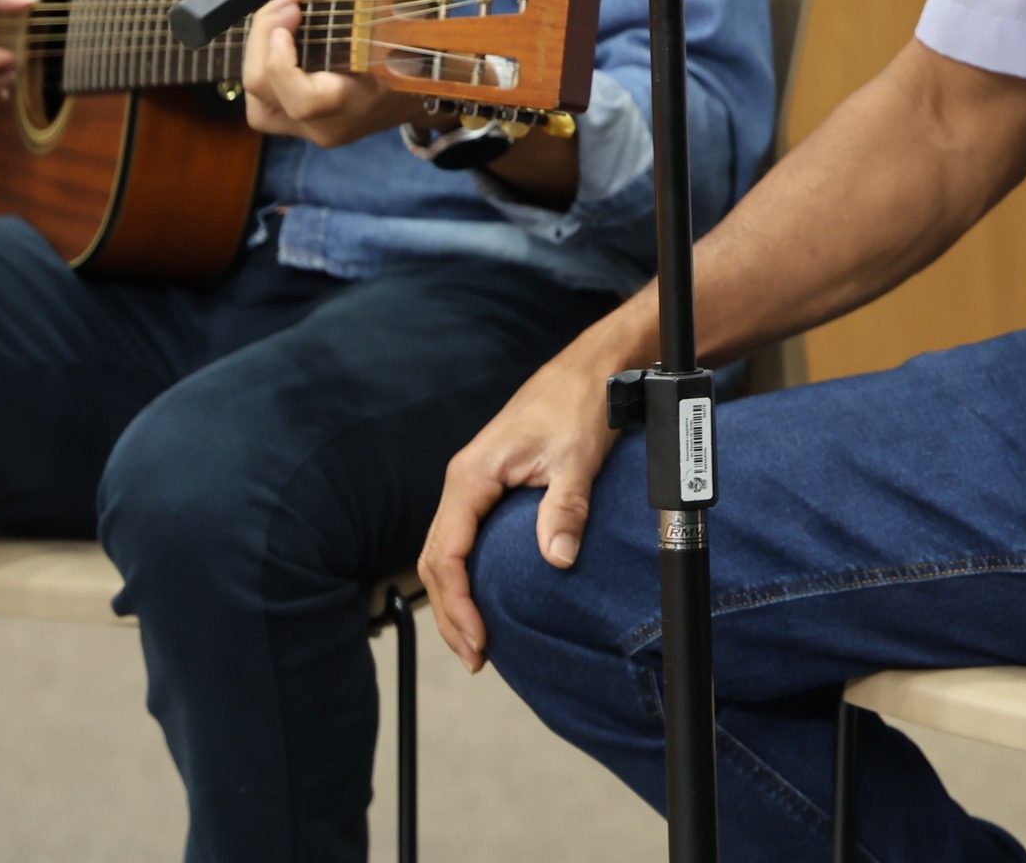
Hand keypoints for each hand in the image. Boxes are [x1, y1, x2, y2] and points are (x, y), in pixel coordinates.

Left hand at [239, 0, 422, 149]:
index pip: (305, 100)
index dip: (281, 63)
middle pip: (265, 91)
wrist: (415, 90)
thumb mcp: (379, 3)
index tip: (292, 14)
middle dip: (262, 37)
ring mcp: (310, 132)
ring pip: (255, 102)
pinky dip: (262, 73)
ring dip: (258, 55)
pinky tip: (277, 51)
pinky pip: (262, 108)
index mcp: (359, 100)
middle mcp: (329, 124)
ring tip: (279, 25)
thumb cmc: (402, 45)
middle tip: (285, 3)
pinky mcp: (297, 130)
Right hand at [418, 335, 628, 670]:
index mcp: (471, 477)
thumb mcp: (576, 458)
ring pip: (447, 551)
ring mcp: (475, 485)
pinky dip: (468, 575)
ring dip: (456, 598)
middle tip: (476, 657)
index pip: (444, 553)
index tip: (478, 640)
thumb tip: (558, 558)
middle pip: (436, 560)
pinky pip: (466, 539)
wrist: (589, 369)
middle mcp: (464, 481)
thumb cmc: (578, 404)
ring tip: (477, 641)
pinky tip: (486, 598)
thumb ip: (565, 508)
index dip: (456, 603)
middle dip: (450, 612)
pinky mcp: (491, 487)